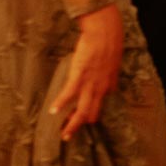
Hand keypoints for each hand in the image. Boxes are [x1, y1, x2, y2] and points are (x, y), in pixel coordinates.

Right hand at [50, 4, 122, 140]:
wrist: (105, 31)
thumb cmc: (109, 43)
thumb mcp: (113, 63)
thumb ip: (109, 75)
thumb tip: (109, 82)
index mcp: (108, 85)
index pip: (99, 106)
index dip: (90, 115)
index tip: (83, 119)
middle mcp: (100, 88)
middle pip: (90, 113)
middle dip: (80, 125)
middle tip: (69, 134)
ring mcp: (90, 83)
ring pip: (82, 111)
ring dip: (71, 124)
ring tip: (63, 134)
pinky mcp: (79, 75)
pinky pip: (68, 94)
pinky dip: (60, 104)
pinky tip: (52, 112)